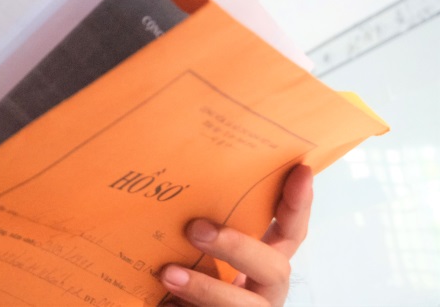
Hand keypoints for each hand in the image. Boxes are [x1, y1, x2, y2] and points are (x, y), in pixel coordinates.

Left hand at [160, 164, 313, 305]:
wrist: (181, 305)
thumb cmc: (190, 272)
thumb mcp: (201, 247)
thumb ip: (203, 224)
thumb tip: (176, 181)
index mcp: (265, 261)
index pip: (291, 230)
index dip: (298, 204)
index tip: (300, 171)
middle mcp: (265, 287)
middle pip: (274, 268)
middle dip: (237, 247)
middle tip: (196, 229)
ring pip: (243, 304)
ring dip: (205, 288)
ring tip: (168, 274)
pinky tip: (164, 301)